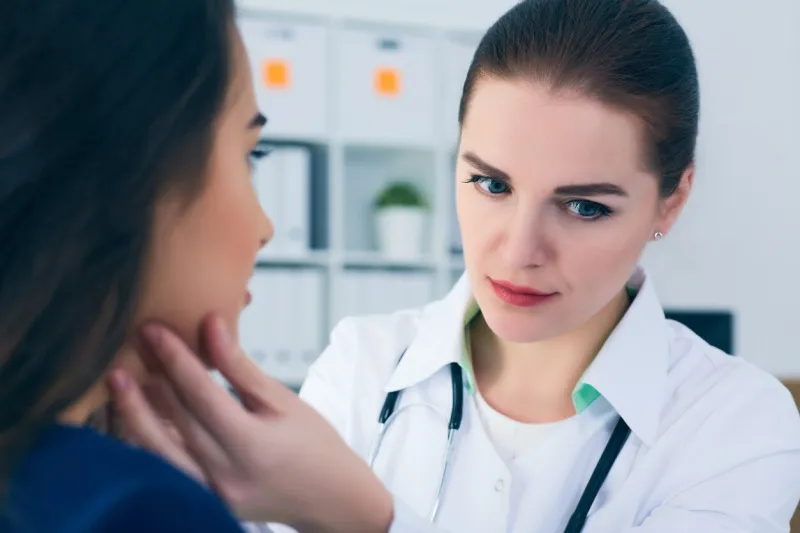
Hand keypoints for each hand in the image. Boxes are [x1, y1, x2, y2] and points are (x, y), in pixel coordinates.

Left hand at [108, 314, 392, 532]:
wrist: (332, 500)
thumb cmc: (316, 445)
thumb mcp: (284, 401)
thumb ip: (241, 367)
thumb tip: (210, 326)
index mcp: (251, 445)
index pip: (201, 395)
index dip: (175, 359)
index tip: (154, 330)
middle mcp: (226, 474)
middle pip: (176, 420)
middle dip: (151, 378)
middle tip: (131, 343)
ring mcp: (212, 494)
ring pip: (160, 452)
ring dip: (135, 414)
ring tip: (119, 381)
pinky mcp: (207, 502)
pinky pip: (168, 469)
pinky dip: (151, 442)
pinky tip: (139, 416)